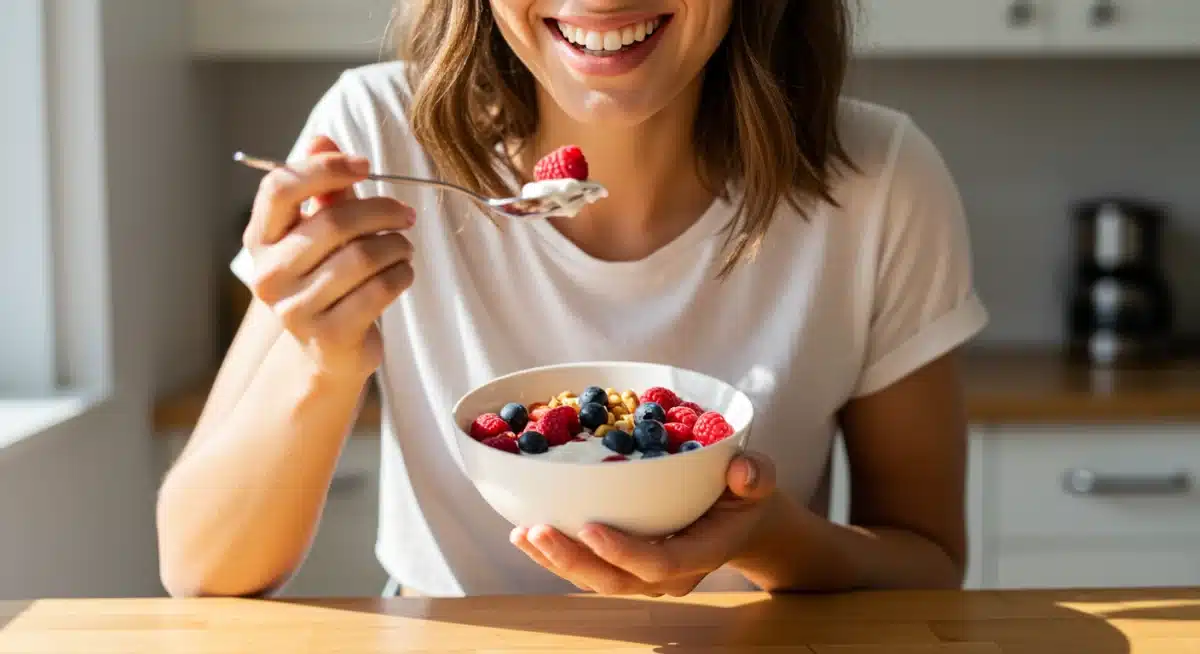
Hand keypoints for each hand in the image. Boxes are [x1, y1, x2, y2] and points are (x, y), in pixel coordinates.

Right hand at [244, 136, 415, 380]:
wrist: (328, 354)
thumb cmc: (327, 282)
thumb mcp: (321, 233)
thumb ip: (323, 189)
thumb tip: (321, 137)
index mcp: (259, 240)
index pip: (280, 188)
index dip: (325, 168)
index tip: (364, 164)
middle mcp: (268, 274)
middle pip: (334, 222)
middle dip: (381, 211)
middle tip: (406, 214)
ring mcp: (295, 309)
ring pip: (363, 257)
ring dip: (397, 246)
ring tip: (403, 248)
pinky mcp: (329, 335)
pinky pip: (380, 289)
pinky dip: (402, 275)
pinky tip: (402, 273)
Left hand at [511, 452, 778, 596]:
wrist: (741, 522)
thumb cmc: (745, 496)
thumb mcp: (760, 478)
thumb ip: (756, 474)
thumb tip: (743, 470)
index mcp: (701, 553)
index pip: (660, 562)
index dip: (623, 552)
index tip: (589, 527)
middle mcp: (668, 575)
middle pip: (615, 580)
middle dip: (572, 560)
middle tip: (537, 530)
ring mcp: (644, 576)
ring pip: (595, 580)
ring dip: (554, 560)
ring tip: (521, 533)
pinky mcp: (624, 567)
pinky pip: (587, 569)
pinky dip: (555, 554)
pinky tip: (525, 532)